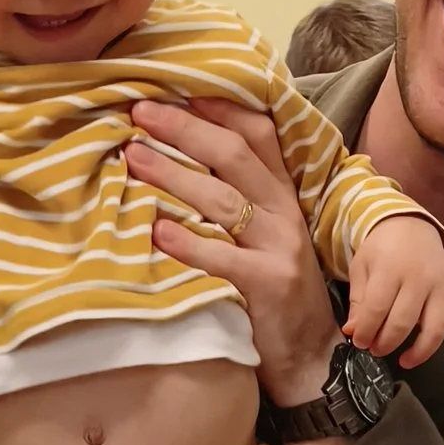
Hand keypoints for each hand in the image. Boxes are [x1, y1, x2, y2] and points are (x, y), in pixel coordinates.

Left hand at [125, 97, 340, 403]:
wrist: (310, 356)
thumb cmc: (274, 289)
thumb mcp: (264, 235)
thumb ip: (234, 198)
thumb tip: (177, 158)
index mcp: (281, 195)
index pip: (258, 135)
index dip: (220, 108)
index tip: (175, 89)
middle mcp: (282, 213)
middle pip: (234, 156)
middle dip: (185, 129)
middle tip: (140, 113)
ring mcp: (278, 247)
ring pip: (223, 199)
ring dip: (175, 174)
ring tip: (133, 158)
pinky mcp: (268, 284)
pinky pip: (224, 258)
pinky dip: (188, 243)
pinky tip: (155, 230)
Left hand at [346, 215, 443, 370]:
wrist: (413, 227)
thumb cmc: (383, 250)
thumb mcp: (363, 267)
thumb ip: (358, 300)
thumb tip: (352, 331)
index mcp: (391, 269)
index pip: (377, 309)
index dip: (365, 331)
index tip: (359, 341)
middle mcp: (420, 279)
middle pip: (404, 322)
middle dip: (386, 343)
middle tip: (375, 349)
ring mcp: (442, 288)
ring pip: (436, 328)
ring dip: (419, 352)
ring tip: (404, 361)